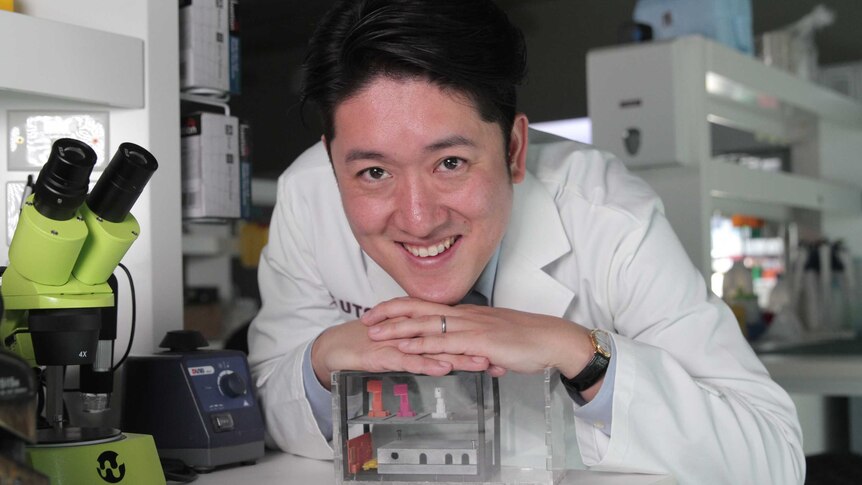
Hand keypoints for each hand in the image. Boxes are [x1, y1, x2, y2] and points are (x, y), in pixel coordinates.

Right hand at [310, 319, 490, 389]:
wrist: (336, 348)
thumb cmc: (369, 346)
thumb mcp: (404, 349)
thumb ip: (426, 352)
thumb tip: (451, 359)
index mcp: (420, 329)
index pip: (454, 334)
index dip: (478, 342)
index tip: (502, 350)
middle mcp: (412, 332)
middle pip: (450, 339)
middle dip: (477, 349)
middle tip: (502, 356)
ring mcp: (398, 342)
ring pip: (433, 349)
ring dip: (459, 356)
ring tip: (481, 363)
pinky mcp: (384, 354)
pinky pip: (408, 360)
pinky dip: (426, 364)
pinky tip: (442, 368)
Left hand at [361, 297, 594, 378]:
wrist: (552, 340)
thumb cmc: (529, 342)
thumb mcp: (498, 345)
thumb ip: (483, 351)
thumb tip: (480, 362)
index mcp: (467, 314)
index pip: (427, 306)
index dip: (402, 308)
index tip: (380, 311)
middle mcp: (465, 316)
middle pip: (419, 310)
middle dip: (390, 314)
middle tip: (365, 319)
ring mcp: (470, 327)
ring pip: (426, 325)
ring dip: (398, 330)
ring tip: (375, 334)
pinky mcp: (478, 342)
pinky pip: (444, 343)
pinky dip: (421, 345)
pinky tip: (405, 348)